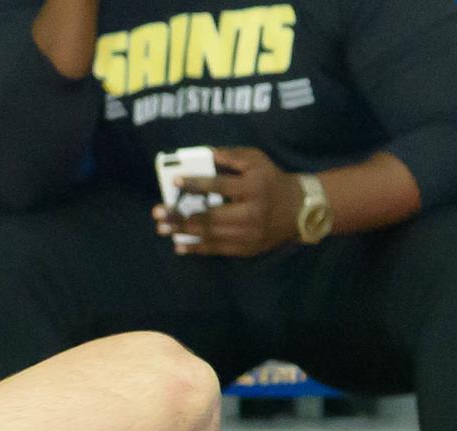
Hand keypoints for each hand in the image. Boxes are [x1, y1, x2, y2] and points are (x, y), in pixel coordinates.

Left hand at [152, 147, 303, 257]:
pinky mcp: (247, 249)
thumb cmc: (272, 180)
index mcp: (253, 187)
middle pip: (210, 216)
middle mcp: (251, 213)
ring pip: (211, 235)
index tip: (175, 181)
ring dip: (183, 233)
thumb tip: (206, 154)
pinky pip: (218, 250)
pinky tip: (179, 245)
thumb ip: (232, 156)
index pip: (219, 185)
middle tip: (157, 213)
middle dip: (181, 215)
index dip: (196, 184)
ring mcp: (249, 234)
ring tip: (162, 229)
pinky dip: (197, 248)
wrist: (299, 210)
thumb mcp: (257, 160)